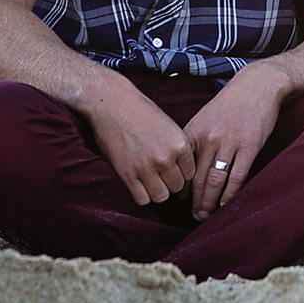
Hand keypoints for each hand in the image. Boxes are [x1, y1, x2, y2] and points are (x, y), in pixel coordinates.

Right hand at [83, 83, 196, 205]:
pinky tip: (139, 185)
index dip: (183, 174)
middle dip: (171, 183)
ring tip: (151, 181)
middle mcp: (166, 158)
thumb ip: (178, 148)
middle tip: (161, 176)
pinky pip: (142, 199)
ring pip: (161, 197)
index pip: (191, 174)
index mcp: (180, 143)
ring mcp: (146, 167)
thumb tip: (184, 169)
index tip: (175, 172)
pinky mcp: (127, 174)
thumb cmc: (140, 110)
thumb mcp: (169, 126)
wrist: (112, 103)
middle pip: (177, 187)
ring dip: (157, 191)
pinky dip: (141, 196)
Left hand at [181, 61, 289, 220]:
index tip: (181, 200)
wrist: (258, 85)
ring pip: (215, 181)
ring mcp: (229, 142)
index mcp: (194, 130)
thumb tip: (186, 168)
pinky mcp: (249, 146)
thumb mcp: (205, 116)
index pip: (182, 166)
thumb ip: (195, 140)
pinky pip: (237, 177)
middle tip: (194, 216)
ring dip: (209, 202)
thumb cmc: (231, 102)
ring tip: (206, 215)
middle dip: (194, 201)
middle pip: (197, 178)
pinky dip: (230, 194)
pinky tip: (226, 204)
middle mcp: (209, 138)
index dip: (180, 187)